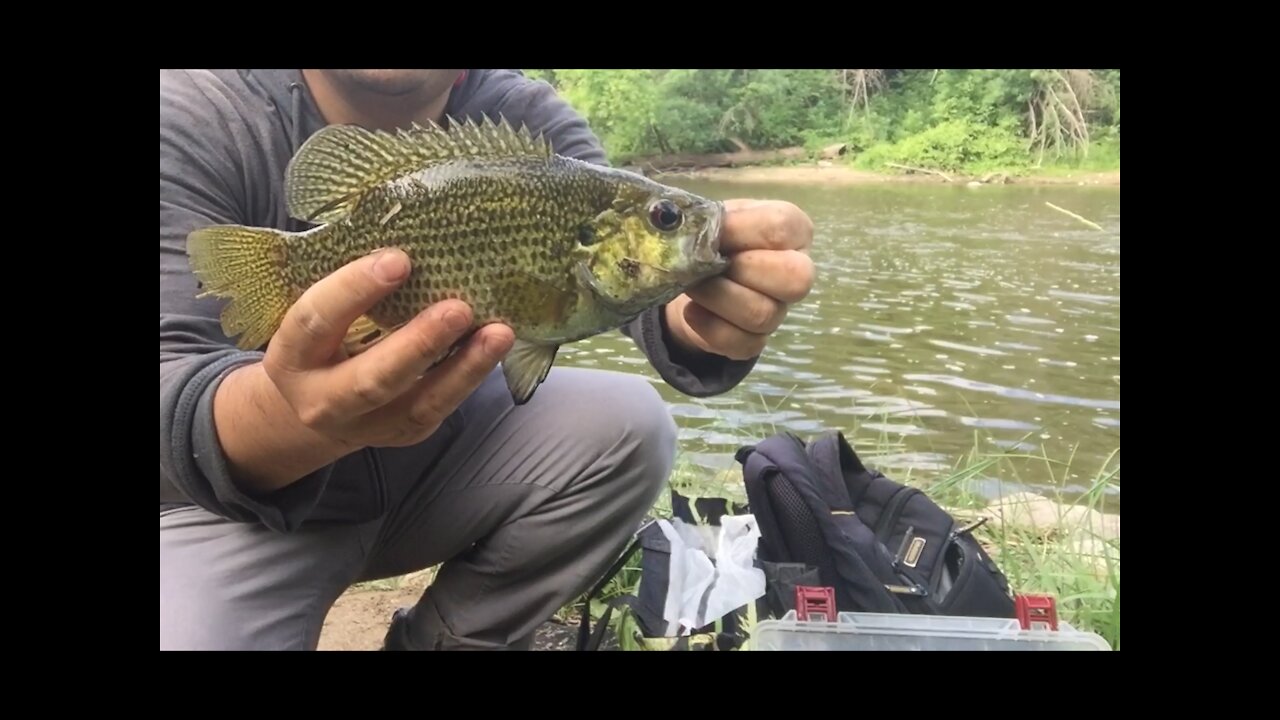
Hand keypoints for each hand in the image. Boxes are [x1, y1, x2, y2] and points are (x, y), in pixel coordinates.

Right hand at [214, 248, 514, 493]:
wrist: (311, 408)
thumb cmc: (322, 338)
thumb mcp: (316, 314)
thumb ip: (346, 287)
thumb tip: (407, 232)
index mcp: (293, 356)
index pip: (316, 320)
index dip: (354, 289)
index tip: (398, 259)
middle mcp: (323, 400)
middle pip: (372, 378)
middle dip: (418, 343)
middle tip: (458, 307)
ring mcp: (367, 425)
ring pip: (419, 403)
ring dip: (464, 367)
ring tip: (499, 332)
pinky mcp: (404, 433)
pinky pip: (441, 407)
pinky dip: (471, 376)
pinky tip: (495, 346)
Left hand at [665, 199, 814, 360]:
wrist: (692, 274)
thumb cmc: (712, 236)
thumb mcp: (711, 217)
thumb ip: (710, 222)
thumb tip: (693, 234)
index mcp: (793, 230)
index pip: (783, 227)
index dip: (740, 229)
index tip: (712, 233)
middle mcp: (797, 272)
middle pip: (795, 279)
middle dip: (742, 270)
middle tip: (708, 264)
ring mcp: (779, 310)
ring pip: (763, 314)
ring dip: (718, 298)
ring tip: (692, 285)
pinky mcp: (757, 340)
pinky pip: (742, 343)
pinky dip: (709, 327)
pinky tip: (691, 311)